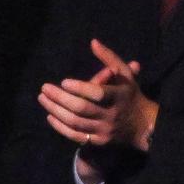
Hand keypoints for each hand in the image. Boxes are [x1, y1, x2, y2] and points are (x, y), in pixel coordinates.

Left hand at [37, 38, 154, 153]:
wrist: (141, 125)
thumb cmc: (129, 94)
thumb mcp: (125, 74)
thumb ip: (109, 58)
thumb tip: (93, 42)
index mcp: (118, 96)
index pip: (98, 94)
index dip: (80, 88)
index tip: (64, 82)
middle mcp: (111, 114)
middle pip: (81, 108)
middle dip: (60, 99)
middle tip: (45, 88)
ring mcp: (104, 130)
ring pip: (76, 122)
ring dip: (56, 111)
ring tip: (43, 99)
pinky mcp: (98, 141)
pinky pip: (76, 136)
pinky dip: (61, 127)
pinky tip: (50, 116)